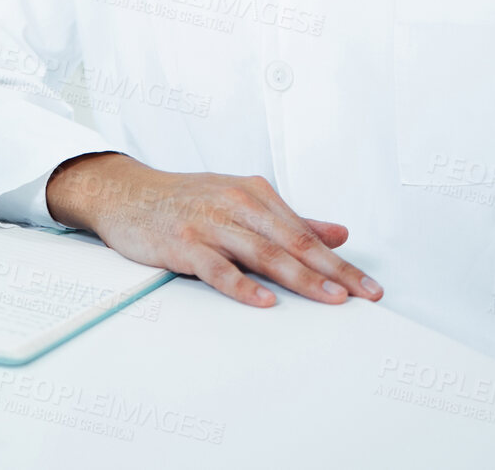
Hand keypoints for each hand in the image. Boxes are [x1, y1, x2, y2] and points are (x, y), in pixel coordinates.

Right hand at [45, 152, 383, 307]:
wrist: (126, 192)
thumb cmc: (186, 199)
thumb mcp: (241, 200)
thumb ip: (290, 220)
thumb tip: (337, 233)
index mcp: (255, 194)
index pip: (306, 234)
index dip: (340, 262)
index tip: (368, 286)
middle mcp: (236, 204)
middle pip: (293, 243)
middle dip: (332, 271)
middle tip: (362, 294)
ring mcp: (209, 223)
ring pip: (263, 254)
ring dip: (299, 278)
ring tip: (328, 298)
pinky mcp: (183, 243)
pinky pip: (217, 267)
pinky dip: (242, 285)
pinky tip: (264, 301)